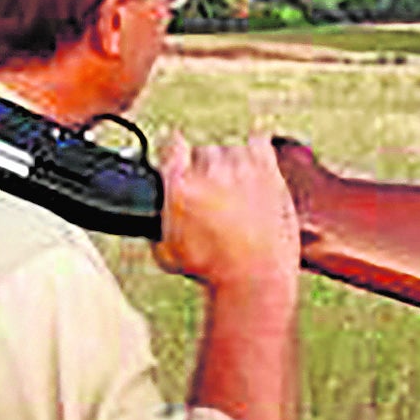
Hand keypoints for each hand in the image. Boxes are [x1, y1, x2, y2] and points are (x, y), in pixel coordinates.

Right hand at [150, 128, 298, 300]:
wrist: (254, 278)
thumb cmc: (211, 272)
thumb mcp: (167, 253)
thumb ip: (157, 225)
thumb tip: (151, 213)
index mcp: (179, 186)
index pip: (171, 147)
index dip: (176, 154)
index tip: (180, 159)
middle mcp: (208, 170)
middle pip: (203, 151)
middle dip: (205, 168)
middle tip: (213, 193)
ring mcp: (240, 168)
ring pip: (231, 148)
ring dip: (231, 163)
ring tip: (235, 190)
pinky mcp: (268, 171)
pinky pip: (259, 141)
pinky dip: (256, 149)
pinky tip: (254, 166)